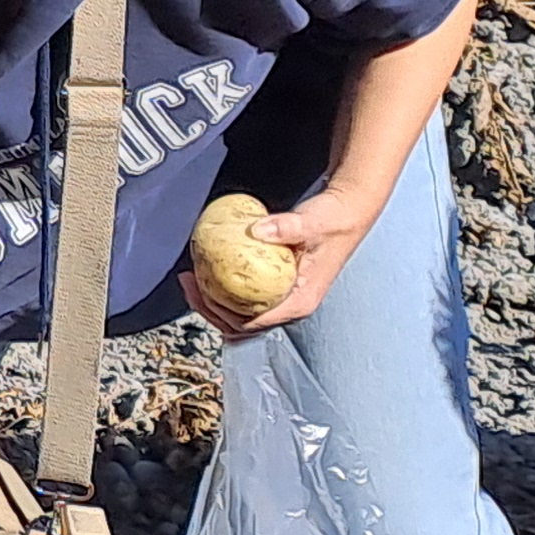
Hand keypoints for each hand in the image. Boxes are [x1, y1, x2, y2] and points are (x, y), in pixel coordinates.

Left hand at [189, 191, 367, 337]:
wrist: (347, 210)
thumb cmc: (334, 220)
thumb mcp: (313, 223)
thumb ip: (287, 227)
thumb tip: (257, 231)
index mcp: (299, 302)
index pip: (253, 322)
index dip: (222, 313)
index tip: (201, 290)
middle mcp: (290, 305)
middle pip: (240, 323)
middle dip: (209, 308)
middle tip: (187, 281)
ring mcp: (283, 296)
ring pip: (240, 311)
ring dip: (212, 300)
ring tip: (190, 276)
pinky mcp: (276, 285)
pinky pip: (244, 294)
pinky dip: (223, 286)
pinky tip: (207, 268)